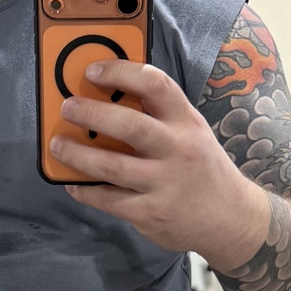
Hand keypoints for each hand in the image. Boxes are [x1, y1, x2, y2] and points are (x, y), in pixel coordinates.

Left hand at [51, 59, 271, 269]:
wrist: (233, 219)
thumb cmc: (202, 168)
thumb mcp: (192, 133)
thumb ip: (159, 116)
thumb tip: (107, 97)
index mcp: (187, 122)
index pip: (155, 85)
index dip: (120, 72)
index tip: (92, 71)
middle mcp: (178, 150)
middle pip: (130, 125)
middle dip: (91, 114)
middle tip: (67, 108)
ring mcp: (165, 184)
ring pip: (112, 166)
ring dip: (78, 154)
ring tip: (58, 144)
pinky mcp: (152, 214)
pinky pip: (109, 200)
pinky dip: (86, 191)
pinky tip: (73, 183)